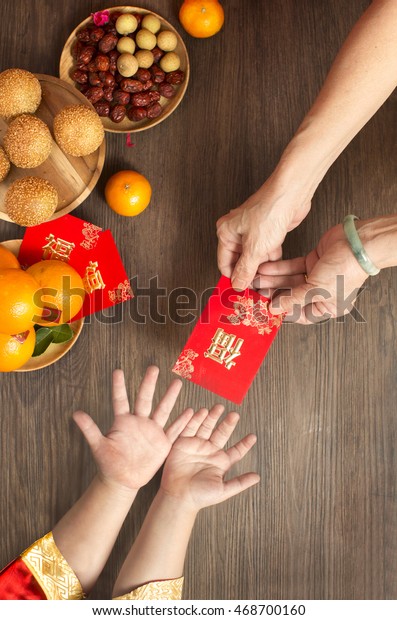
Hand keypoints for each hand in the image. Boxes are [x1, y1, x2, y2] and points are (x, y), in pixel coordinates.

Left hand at [73, 366, 193, 493]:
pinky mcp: (161, 443)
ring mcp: (152, 431)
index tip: (118, 371)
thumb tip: (75, 413)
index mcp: (123, 421)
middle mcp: (139, 422)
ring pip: (162, 410)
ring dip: (169, 397)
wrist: (122, 479)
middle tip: (153, 368)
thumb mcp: (98, 446)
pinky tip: (190, 411)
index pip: (120, 400)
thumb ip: (89, 429)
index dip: (118, 386)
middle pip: (145, 399)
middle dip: (148, 384)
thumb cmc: (109, 462)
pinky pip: (173, 431)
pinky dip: (182, 422)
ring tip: (177, 382)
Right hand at [160, 405, 259, 511]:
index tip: (253, 437)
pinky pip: (189, 428)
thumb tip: (258, 477)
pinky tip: (201, 412)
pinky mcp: (183, 443)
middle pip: (221, 433)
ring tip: (218, 408)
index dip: (244, 444)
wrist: (178, 496)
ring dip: (212, 417)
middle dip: (228, 423)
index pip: (236, 450)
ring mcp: (197, 446)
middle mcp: (210, 451)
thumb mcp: (223, 490)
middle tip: (234, 415)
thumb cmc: (200, 496)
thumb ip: (240, 482)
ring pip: (206, 427)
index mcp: (221, 462)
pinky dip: (194, 420)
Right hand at [217, 178, 311, 290]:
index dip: (232, 278)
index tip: (240, 291)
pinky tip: (275, 268)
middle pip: (239, 261)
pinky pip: (265, 251)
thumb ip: (245, 269)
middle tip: (254, 288)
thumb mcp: (254, 248)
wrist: (291, 194)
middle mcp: (237, 231)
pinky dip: (270, 258)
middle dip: (248, 274)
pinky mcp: (267, 231)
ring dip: (260, 268)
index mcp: (226, 233)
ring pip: (253, 257)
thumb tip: (237, 284)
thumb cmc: (269, 210)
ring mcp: (252, 231)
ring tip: (266, 281)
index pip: (224, 263)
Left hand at [254, 224, 368, 322]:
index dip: (282, 311)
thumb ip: (293, 299)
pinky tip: (265, 269)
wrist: (356, 243)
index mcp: (328, 307)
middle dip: (273, 293)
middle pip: (291, 296)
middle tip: (256, 293)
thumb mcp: (316, 290)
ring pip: (289, 280)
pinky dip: (279, 268)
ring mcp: (316, 276)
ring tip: (256, 280)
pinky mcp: (312, 261)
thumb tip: (275, 308)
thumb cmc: (346, 270)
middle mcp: (322, 293)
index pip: (300, 314)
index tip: (265, 309)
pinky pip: (292, 267)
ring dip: (272, 280)